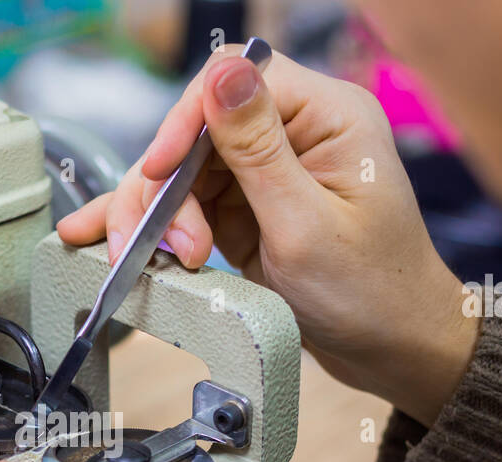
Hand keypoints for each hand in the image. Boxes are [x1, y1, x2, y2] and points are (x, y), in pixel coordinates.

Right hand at [57, 46, 477, 426]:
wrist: (392, 350)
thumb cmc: (373, 293)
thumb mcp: (307, 226)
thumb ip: (259, 149)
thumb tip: (224, 71)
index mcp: (327, 116)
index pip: (236, 81)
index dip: (186, 122)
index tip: (159, 172)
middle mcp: (295, 133)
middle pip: (197, 131)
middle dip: (164, 189)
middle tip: (152, 244)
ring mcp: (267, 172)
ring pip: (182, 171)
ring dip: (154, 216)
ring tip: (143, 260)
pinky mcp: (247, 209)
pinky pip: (187, 205)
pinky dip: (153, 225)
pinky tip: (108, 234)